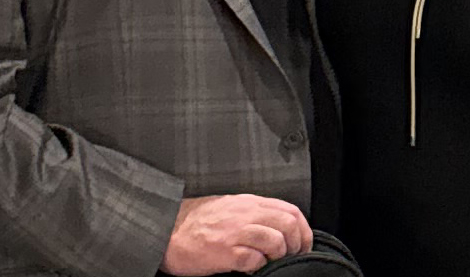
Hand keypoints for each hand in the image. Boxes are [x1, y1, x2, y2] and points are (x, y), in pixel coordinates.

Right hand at [161, 194, 312, 275]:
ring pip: (276, 241)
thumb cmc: (195, 221)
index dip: (304, 230)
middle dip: (297, 244)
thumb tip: (279, 226)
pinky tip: (251, 267)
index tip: (303, 244)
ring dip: (279, 255)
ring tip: (269, 261)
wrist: (165, 230)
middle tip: (291, 256)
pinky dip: (258, 266)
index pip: (291, 210)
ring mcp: (235, 232)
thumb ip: (254, 212)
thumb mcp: (229, 206)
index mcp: (249, 202)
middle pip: (289, 224)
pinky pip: (254, 260)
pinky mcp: (224, 252)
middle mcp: (245, 214)